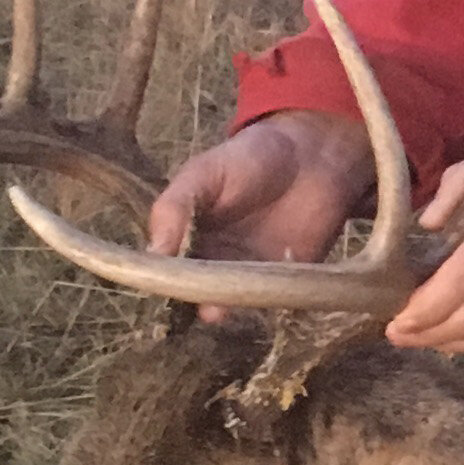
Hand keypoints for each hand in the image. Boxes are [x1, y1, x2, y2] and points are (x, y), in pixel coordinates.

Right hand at [148, 112, 371, 312]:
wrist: (311, 155)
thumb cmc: (248, 158)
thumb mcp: (202, 174)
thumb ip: (174, 208)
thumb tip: (152, 253)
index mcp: (186, 238)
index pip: (164, 270)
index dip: (159, 281)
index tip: (155, 288)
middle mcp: (213, 263)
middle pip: (194, 293)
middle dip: (190, 301)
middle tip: (187, 302)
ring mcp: (248, 276)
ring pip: (229, 302)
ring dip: (223, 307)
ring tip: (215, 309)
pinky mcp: (284, 281)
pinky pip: (268, 301)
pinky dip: (263, 302)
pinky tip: (257, 298)